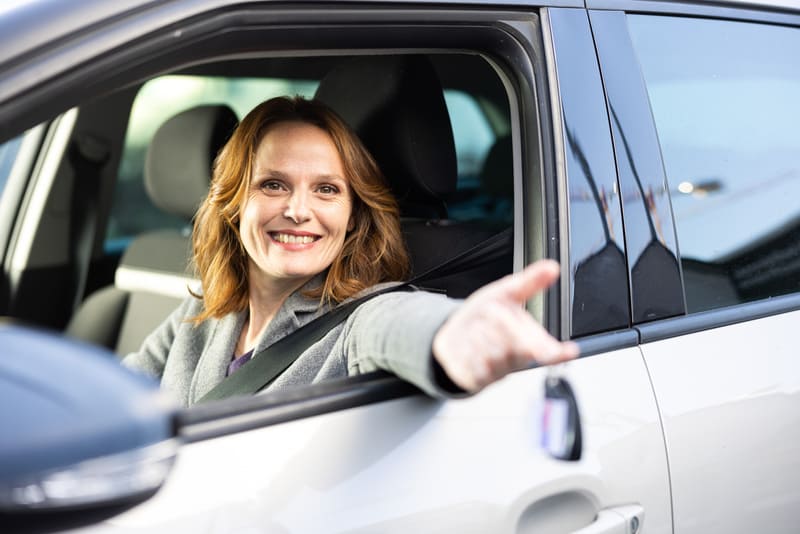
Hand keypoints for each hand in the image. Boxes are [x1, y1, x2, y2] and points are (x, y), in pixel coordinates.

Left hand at [432, 259, 578, 392]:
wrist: (452, 337)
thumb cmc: (484, 317)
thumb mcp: (505, 294)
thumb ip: (529, 283)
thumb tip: (552, 267)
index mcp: (530, 340)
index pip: (551, 349)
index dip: (560, 351)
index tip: (570, 351)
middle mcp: (517, 358)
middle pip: (517, 342)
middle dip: (503, 321)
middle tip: (492, 312)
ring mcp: (498, 371)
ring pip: (495, 349)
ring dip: (482, 332)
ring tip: (478, 328)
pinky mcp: (477, 379)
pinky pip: (475, 360)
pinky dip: (468, 345)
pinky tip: (467, 342)